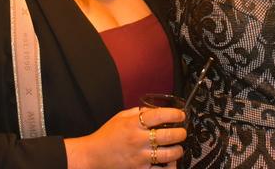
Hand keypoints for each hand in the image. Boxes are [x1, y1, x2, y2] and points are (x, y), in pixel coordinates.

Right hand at [65, 107, 185, 168]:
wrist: (92, 155)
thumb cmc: (106, 136)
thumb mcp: (120, 117)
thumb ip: (137, 112)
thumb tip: (152, 110)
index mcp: (133, 124)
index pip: (159, 115)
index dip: (174, 114)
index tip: (180, 115)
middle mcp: (138, 139)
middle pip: (168, 135)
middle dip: (180, 133)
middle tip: (182, 132)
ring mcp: (140, 156)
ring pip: (168, 154)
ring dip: (177, 150)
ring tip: (178, 147)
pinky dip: (168, 166)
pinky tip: (170, 162)